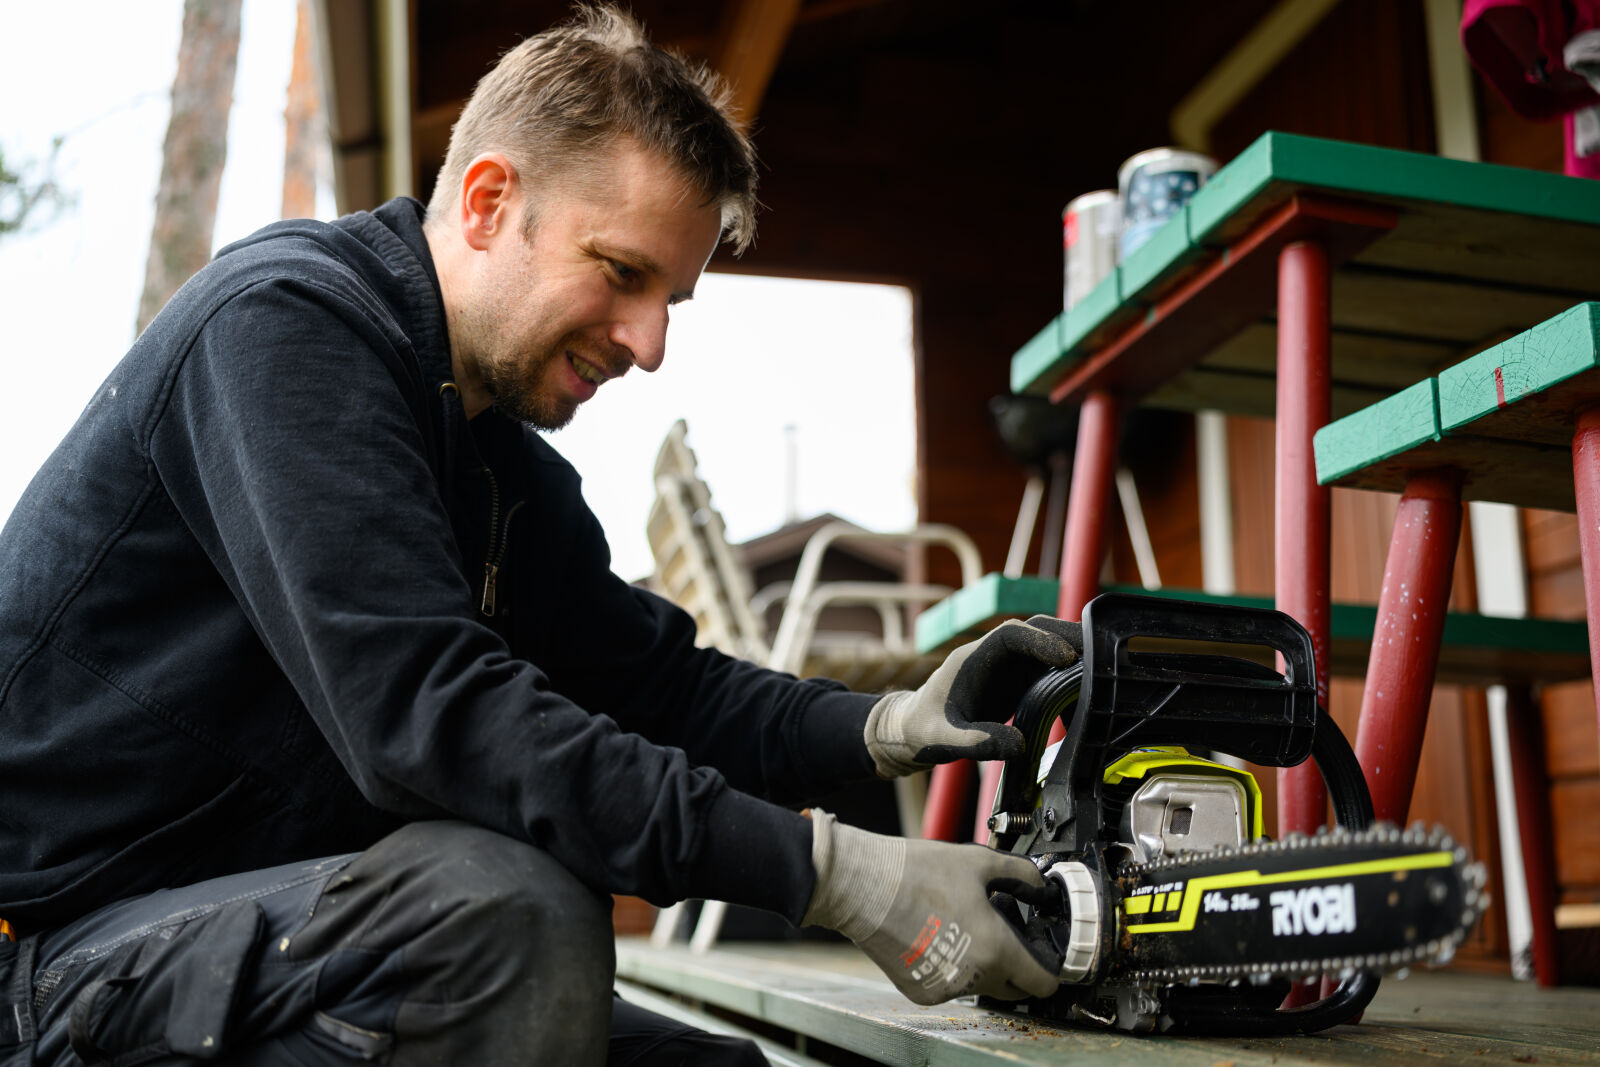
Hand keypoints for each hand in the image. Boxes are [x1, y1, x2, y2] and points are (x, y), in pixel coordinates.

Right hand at [801, 809, 1060, 1005]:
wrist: (863, 886)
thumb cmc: (916, 873)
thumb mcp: (978, 862)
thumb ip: (1020, 873)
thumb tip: (1039, 882)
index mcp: (996, 949)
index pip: (1042, 984)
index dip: (1049, 970)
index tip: (1044, 959)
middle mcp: (974, 978)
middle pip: (1013, 989)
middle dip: (1016, 967)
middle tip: (1002, 934)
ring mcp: (945, 988)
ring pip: (980, 985)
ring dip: (981, 965)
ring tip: (960, 927)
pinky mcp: (921, 991)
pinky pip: (950, 985)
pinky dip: (951, 968)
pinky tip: (936, 937)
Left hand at [864, 615, 1080, 776]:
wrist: (912, 730)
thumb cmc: (923, 730)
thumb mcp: (944, 740)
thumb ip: (976, 742)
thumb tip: (1018, 744)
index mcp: (972, 659)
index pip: (1009, 636)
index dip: (1040, 641)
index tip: (1067, 657)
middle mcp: (992, 656)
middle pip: (1035, 631)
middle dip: (1066, 636)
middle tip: (1101, 652)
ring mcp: (1006, 667)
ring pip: (1045, 646)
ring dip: (1073, 650)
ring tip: (1104, 665)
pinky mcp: (1016, 682)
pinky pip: (1047, 668)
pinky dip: (1070, 673)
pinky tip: (1090, 687)